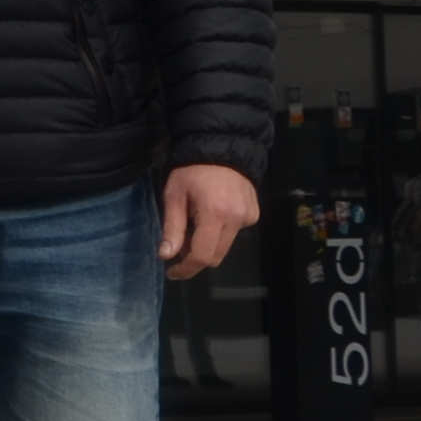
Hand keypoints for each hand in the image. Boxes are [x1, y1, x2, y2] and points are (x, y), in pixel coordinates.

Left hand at [161, 162, 258, 279]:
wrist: (221, 148)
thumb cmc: (191, 171)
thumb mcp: (174, 196)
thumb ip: (172, 228)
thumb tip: (166, 255)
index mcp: (215, 214)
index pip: (202, 255)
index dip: (186, 268)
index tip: (172, 272)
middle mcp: (237, 219)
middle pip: (216, 256)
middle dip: (195, 259)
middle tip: (179, 248)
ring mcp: (249, 217)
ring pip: (226, 246)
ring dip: (208, 245)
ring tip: (194, 226)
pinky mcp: (254, 213)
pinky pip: (235, 233)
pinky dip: (221, 232)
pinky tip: (213, 214)